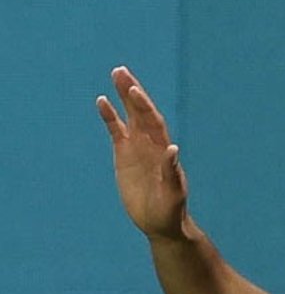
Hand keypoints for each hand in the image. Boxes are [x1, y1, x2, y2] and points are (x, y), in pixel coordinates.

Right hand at [96, 66, 189, 240]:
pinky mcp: (124, 155)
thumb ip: (172, 172)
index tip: (134, 91)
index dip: (144, 107)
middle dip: (132, 91)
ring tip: (116, 75)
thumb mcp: (173, 194)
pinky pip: (116, 130)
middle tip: (121, 71)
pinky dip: (110, 117)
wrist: (161, 222)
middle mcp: (152, 144)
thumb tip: (173, 150)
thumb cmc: (171, 210)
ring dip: (123, 96)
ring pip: (129, 116)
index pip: (153, 122)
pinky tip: (102, 102)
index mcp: (164, 150)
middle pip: (141, 112)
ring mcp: (137, 147)